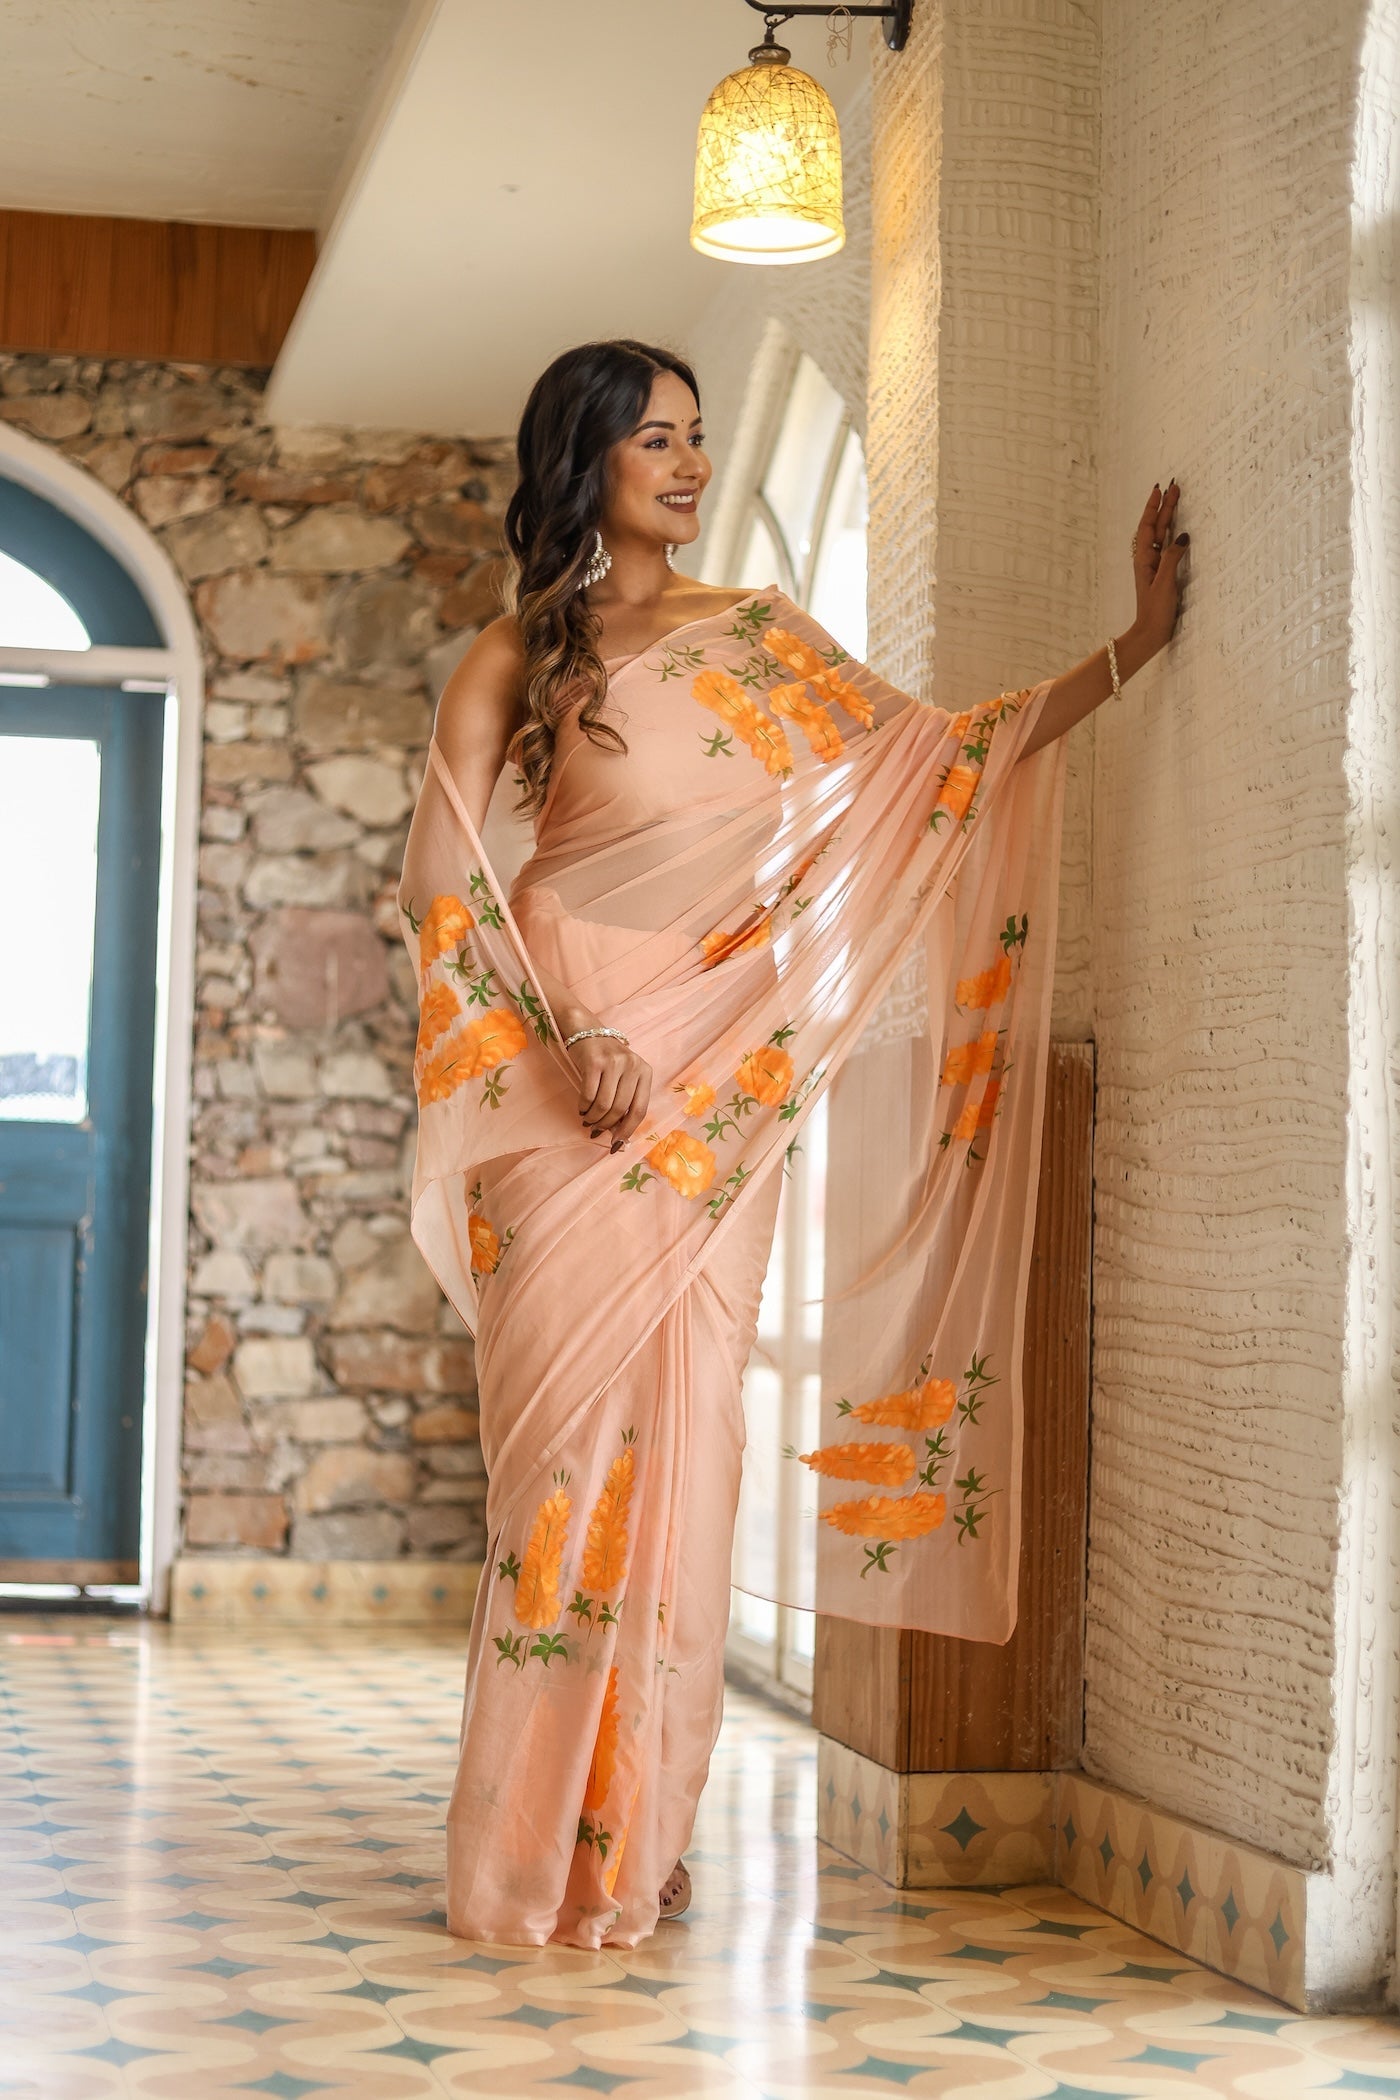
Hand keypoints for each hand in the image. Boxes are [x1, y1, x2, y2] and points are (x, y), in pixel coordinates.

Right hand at [569, 1032, 652, 1150]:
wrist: (587, 1031)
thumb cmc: (607, 1061)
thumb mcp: (623, 1076)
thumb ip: (625, 1101)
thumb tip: (619, 1137)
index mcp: (645, 1072)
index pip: (640, 1109)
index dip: (628, 1130)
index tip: (616, 1144)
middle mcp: (632, 1066)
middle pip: (620, 1109)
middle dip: (606, 1125)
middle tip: (596, 1129)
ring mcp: (613, 1062)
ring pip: (604, 1104)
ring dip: (593, 1118)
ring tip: (588, 1120)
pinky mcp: (594, 1061)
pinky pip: (588, 1095)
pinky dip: (583, 1107)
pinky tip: (582, 1108)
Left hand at [1130, 479, 1189, 654]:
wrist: (1151, 633)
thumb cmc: (1156, 610)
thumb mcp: (1164, 582)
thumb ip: (1172, 557)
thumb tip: (1183, 535)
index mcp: (1144, 559)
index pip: (1147, 526)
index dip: (1153, 507)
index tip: (1160, 489)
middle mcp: (1147, 560)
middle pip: (1155, 527)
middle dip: (1164, 507)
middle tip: (1174, 487)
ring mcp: (1154, 567)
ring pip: (1161, 536)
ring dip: (1167, 517)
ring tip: (1175, 500)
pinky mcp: (1162, 574)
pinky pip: (1166, 547)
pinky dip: (1172, 534)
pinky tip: (1177, 530)